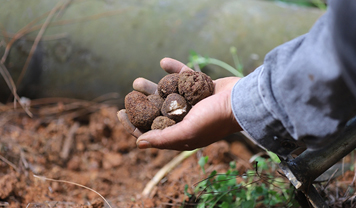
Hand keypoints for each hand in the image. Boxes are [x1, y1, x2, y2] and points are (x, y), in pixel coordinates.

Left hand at [117, 58, 242, 150]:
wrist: (243, 101)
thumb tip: (139, 144)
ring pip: (167, 94)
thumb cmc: (215, 119)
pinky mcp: (200, 88)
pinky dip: (174, 70)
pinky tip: (163, 62)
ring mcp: (193, 103)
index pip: (152, 132)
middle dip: (142, 103)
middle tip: (130, 93)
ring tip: (137, 81)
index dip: (134, 125)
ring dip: (152, 87)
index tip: (120, 113)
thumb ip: (163, 138)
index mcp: (181, 133)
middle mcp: (185, 119)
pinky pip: (184, 77)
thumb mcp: (187, 132)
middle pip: (157, 111)